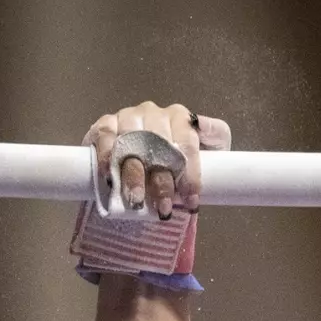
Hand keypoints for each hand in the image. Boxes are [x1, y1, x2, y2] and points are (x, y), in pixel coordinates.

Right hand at [83, 101, 231, 219]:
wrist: (151, 153)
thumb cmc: (183, 155)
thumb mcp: (210, 146)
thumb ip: (215, 139)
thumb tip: (211, 137)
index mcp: (181, 118)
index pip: (187, 145)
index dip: (190, 174)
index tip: (191, 201)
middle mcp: (154, 113)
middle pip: (157, 145)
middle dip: (161, 181)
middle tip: (164, 208)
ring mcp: (128, 116)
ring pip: (130, 143)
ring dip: (133, 175)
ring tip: (137, 201)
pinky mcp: (106, 124)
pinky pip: (105, 137)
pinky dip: (107, 158)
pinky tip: (111, 180)